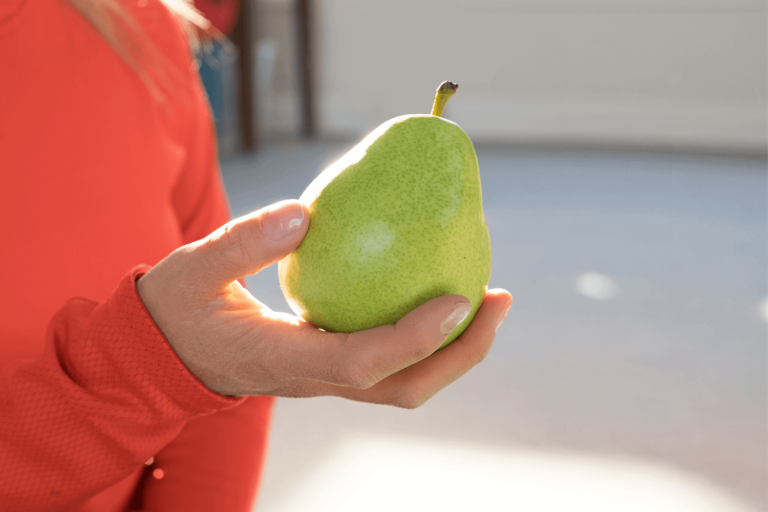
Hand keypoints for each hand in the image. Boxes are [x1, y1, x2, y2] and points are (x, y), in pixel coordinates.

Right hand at [137, 200, 511, 406]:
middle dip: (459, 353)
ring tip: (490, 299)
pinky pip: (391, 362)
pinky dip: (428, 338)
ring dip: (453, 350)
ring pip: (402, 383)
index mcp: (281, 360)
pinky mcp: (330, 364)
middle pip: (401, 387)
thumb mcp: (194, 267)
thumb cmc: (177, 308)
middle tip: (499, 299)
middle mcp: (313, 379)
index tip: (460, 298)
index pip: (359, 362)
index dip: (414, 337)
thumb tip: (308, 213)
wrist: (165, 352)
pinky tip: (443, 296)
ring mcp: (326, 377)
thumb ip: (245, 242)